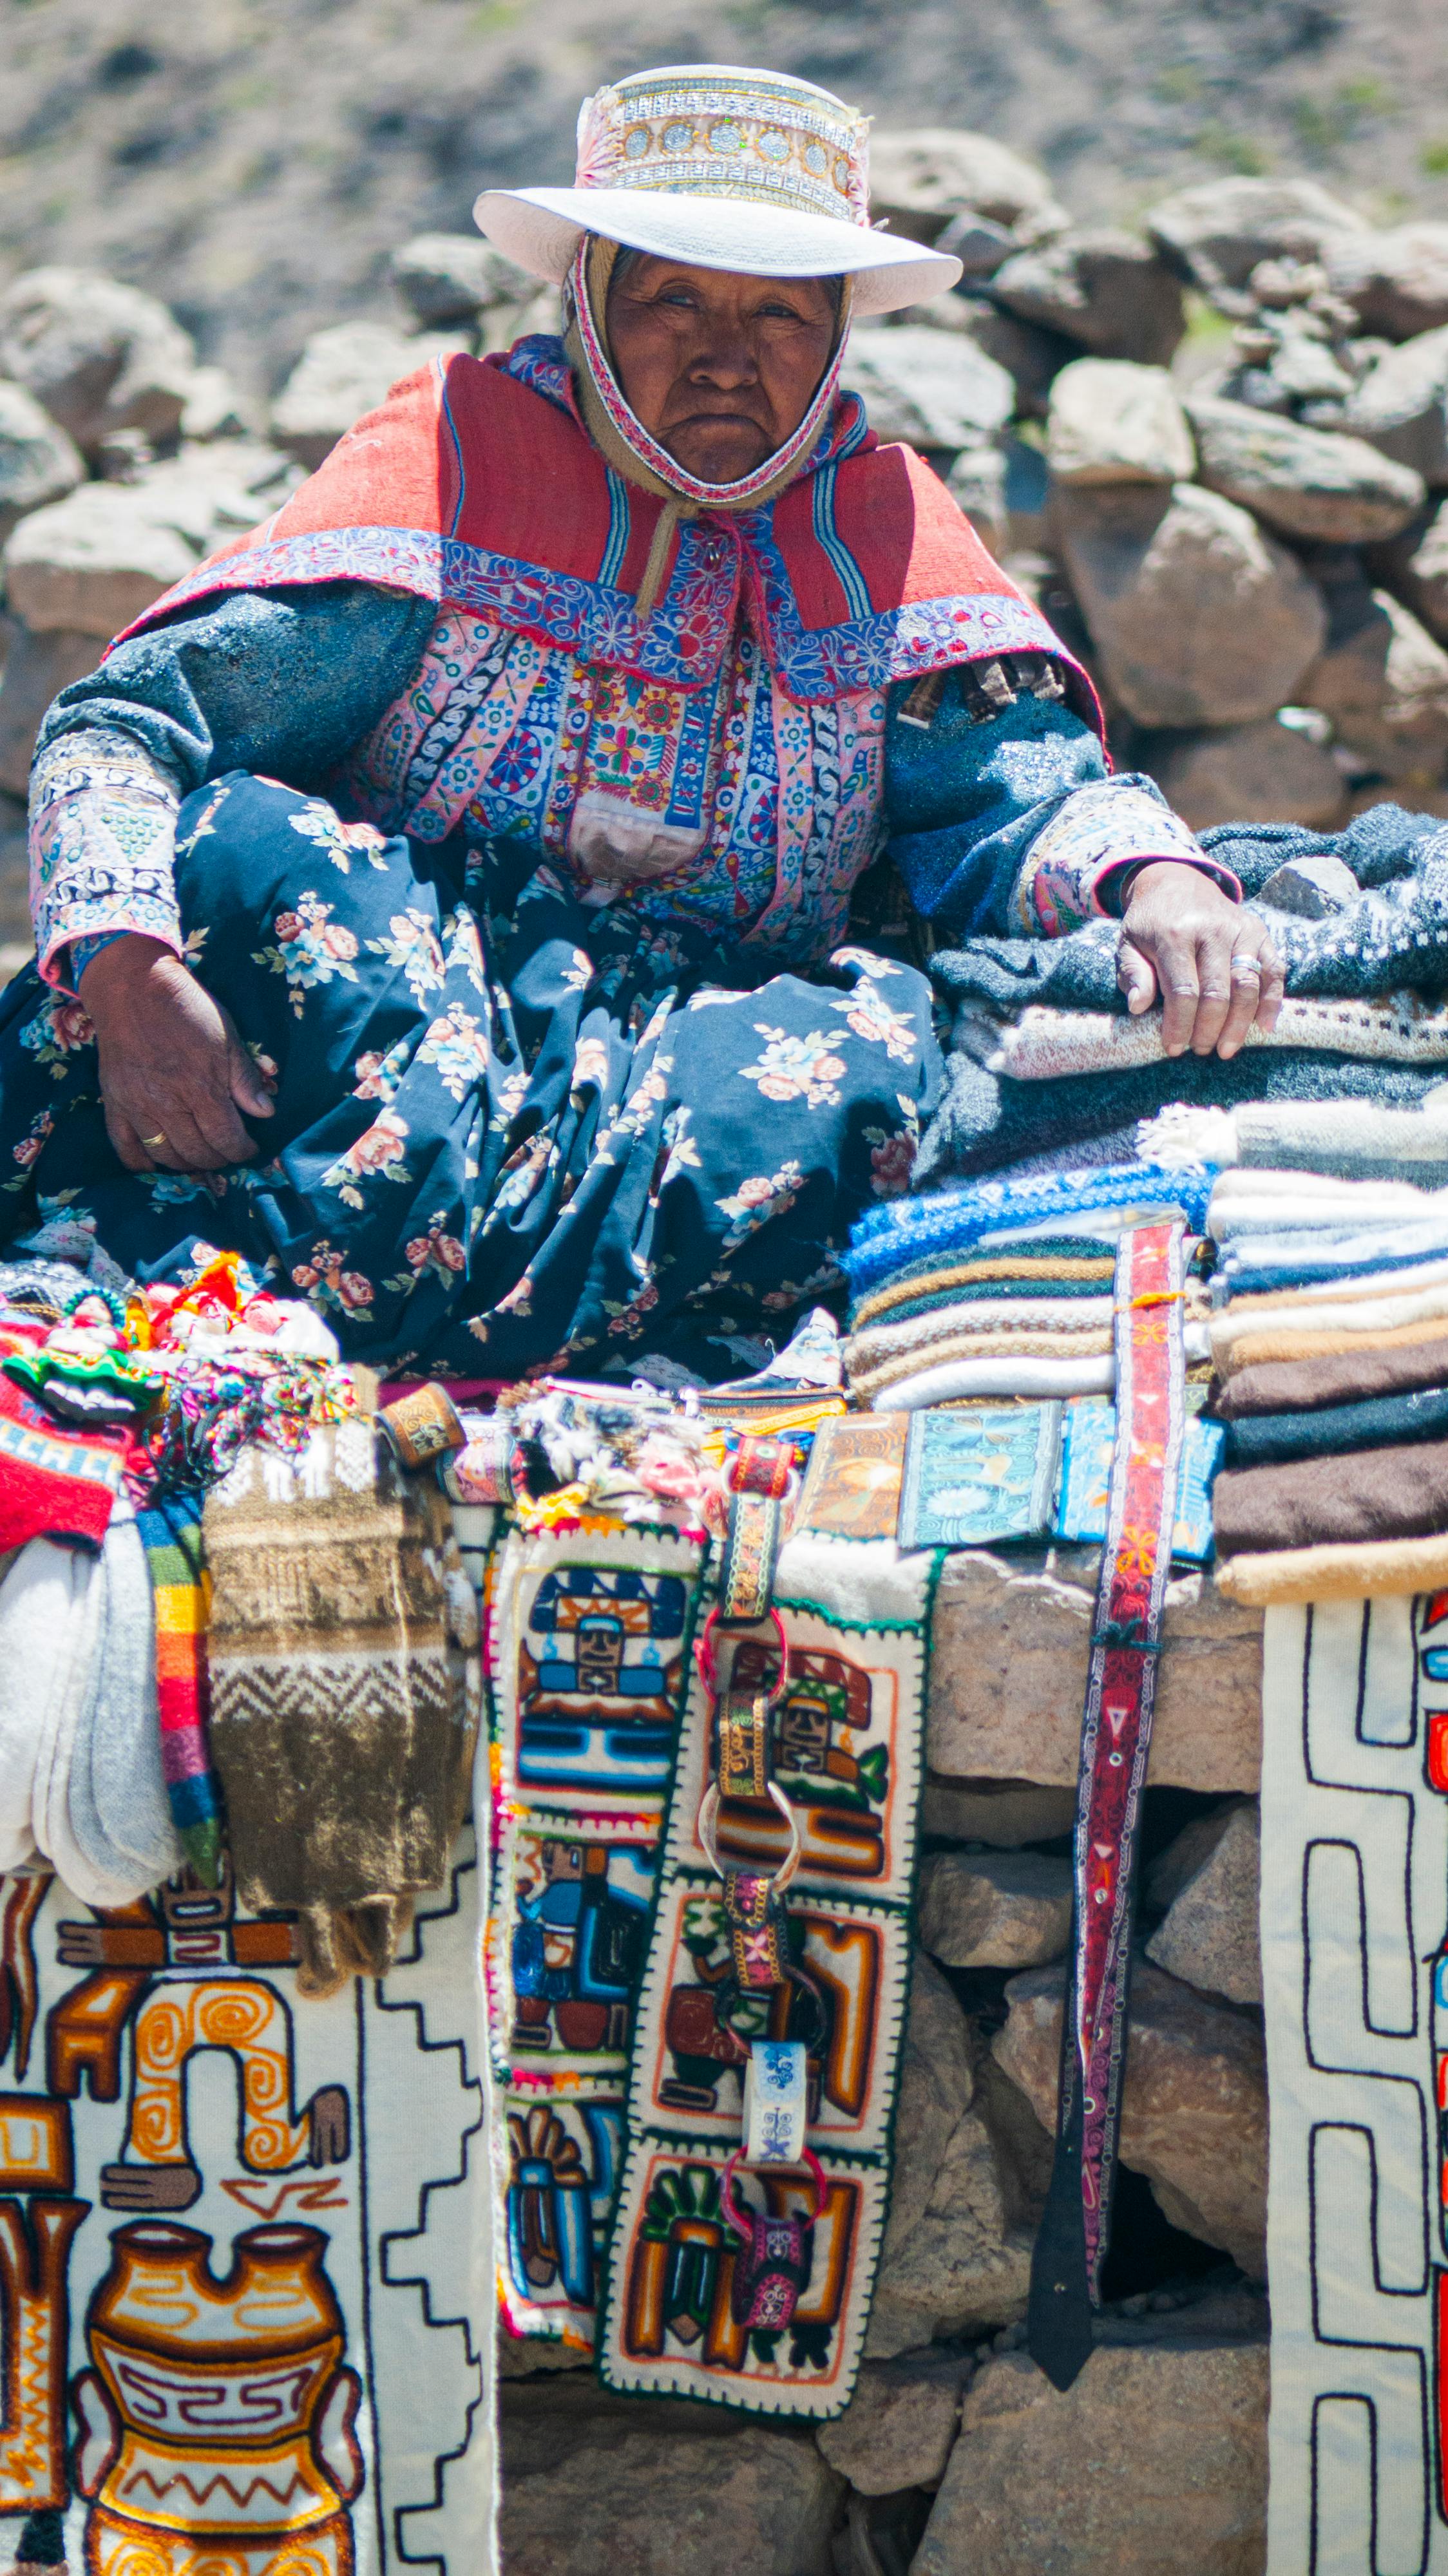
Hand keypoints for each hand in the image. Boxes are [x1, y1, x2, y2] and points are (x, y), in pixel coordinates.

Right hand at [78, 935, 273, 1172]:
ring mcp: (137, 1105)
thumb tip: (266, 1113)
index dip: (242, 1151)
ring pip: (165, 1155)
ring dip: (186, 1164)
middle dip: (218, 1159)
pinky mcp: (114, 1102)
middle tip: (226, 1151)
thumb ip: (245, 1079)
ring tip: (199, 1156)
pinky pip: (125, 1147)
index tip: (249, 1148)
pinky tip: (158, 1163)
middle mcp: (168, 1102)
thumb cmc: (187, 1009)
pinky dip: (142, 1163)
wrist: (133, 986)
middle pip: (197, 1153)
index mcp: (201, 1087)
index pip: (226, 1139)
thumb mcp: (228, 1037)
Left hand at [1117, 862, 1283, 1058]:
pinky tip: (1264, 1026)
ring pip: (1248, 985)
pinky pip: (1274, 970)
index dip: (1180, 1026)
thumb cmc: (1150, 923)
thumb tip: (1138, 1007)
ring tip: (1226, 1048)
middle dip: (1209, 1030)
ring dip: (1239, 1024)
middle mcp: (1212, 930)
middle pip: (1218, 993)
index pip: (1183, 992)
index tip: (1174, 1048)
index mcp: (1175, 935)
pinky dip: (1273, 1001)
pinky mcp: (1259, 932)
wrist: (1176, 881)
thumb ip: (1133, 974)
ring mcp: (1240, 930)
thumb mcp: (1128, 944)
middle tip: (1200, 1050)